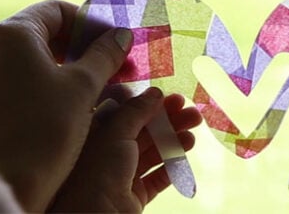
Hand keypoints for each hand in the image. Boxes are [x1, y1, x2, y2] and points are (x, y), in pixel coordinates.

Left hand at [0, 0, 133, 211]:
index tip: (113, 41)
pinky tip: (71, 103)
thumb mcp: (85, 85)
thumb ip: (105, 53)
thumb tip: (121, 34)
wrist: (12, 184)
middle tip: (113, 62)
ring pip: (30, 59)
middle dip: (81, 46)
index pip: (55, 10)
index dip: (90, 22)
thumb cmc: (49, 128)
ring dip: (67, 65)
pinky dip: (45, 84)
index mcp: (11, 35)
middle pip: (42, 33)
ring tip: (98, 84)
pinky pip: (17, 81)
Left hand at [51, 89, 201, 212]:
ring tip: (193, 134)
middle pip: (144, 131)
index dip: (151, 104)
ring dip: (174, 141)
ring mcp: (121, 176)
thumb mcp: (115, 132)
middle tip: (193, 114)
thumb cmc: (96, 171)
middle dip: (169, 121)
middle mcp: (107, 153)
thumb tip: (156, 92)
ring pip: (152, 153)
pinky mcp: (134, 197)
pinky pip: (156, 178)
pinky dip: (171, 166)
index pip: (127, 113)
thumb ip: (137, 110)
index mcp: (96, 134)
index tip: (173, 98)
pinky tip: (184, 155)